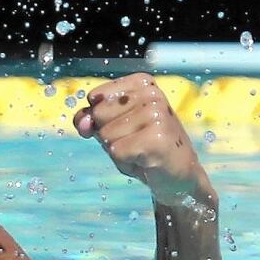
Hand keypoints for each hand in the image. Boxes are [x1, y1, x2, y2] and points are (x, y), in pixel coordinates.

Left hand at [74, 73, 212, 208]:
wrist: (177, 176)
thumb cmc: (142, 148)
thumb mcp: (112, 128)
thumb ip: (90, 119)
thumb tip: (82, 124)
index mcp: (142, 83)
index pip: (94, 98)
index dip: (102, 120)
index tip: (128, 126)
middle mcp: (152, 93)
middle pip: (99, 115)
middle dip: (109, 136)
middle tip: (135, 142)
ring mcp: (157, 113)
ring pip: (107, 135)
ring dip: (119, 152)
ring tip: (141, 153)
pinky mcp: (157, 138)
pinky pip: (116, 152)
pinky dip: (126, 163)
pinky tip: (146, 162)